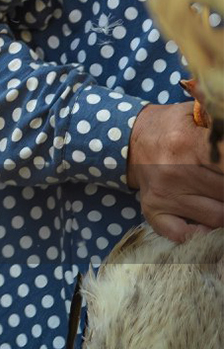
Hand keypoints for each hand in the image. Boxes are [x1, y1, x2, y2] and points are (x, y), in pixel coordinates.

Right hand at [127, 101, 223, 241]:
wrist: (132, 136)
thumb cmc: (175, 126)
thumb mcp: (196, 113)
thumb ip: (218, 121)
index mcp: (187, 142)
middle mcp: (175, 170)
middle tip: (220, 180)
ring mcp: (163, 193)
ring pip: (217, 217)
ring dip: (222, 208)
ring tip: (217, 195)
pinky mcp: (152, 209)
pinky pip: (183, 235)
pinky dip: (199, 233)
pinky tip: (203, 220)